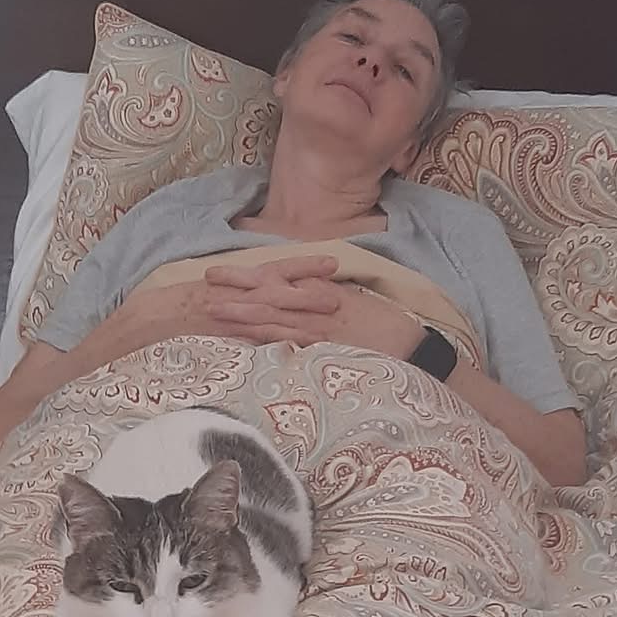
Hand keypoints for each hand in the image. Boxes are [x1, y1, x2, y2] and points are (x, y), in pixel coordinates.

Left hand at [203, 257, 422, 357]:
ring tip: (213, 308)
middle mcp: (316, 303)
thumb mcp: (352, 304)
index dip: (247, 276)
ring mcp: (317, 325)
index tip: (221, 272)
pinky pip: (289, 340)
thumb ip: (323, 297)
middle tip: (206, 282)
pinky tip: (243, 339)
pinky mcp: (323, 345)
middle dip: (236, 287)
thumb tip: (299, 293)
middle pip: (269, 292)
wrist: (410, 343)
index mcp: (321, 290)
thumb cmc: (383, 324)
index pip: (278, 279)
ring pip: (273, 315)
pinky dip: (265, 338)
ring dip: (241, 312)